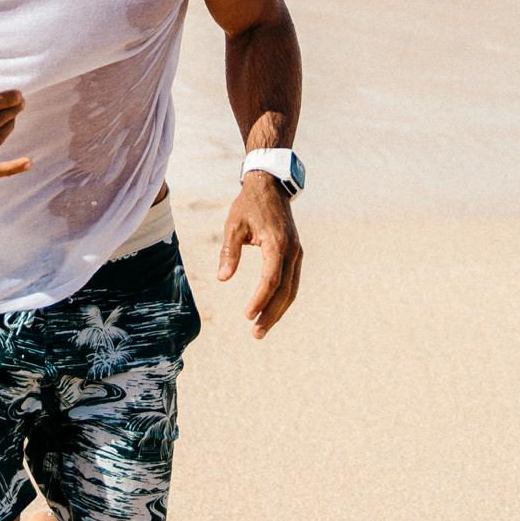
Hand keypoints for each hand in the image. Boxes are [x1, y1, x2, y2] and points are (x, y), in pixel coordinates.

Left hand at [217, 171, 301, 337]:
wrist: (270, 186)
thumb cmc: (248, 205)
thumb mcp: (234, 224)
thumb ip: (229, 251)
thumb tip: (222, 278)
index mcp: (277, 243)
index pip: (271, 279)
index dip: (260, 299)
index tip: (247, 315)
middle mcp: (292, 251)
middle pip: (285, 290)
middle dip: (271, 314)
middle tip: (256, 333)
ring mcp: (297, 253)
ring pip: (292, 289)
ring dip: (278, 311)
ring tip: (262, 328)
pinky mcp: (295, 254)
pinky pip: (292, 282)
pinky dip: (283, 299)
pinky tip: (271, 310)